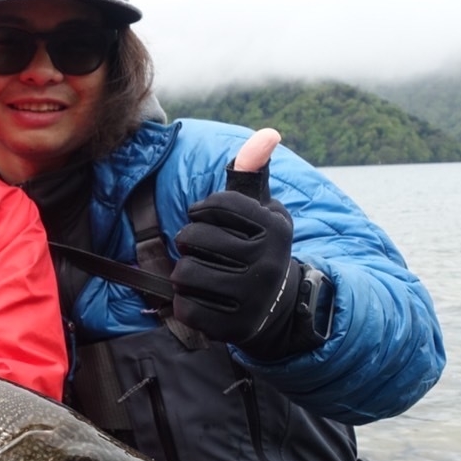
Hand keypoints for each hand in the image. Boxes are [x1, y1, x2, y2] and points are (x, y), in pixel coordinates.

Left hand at [171, 129, 317, 358]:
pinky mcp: (233, 327)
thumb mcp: (261, 211)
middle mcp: (267, 262)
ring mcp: (251, 297)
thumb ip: (253, 174)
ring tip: (205, 275)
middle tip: (207, 252)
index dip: (202, 211)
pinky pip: (185, 308)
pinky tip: (205, 300)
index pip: (212, 205)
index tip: (212, 220)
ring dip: (185, 274)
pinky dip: (186, 304)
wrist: (277, 306)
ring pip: (184, 274)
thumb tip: (268, 133)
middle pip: (191, 238)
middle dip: (190, 242)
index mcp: (274, 227)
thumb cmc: (257, 247)